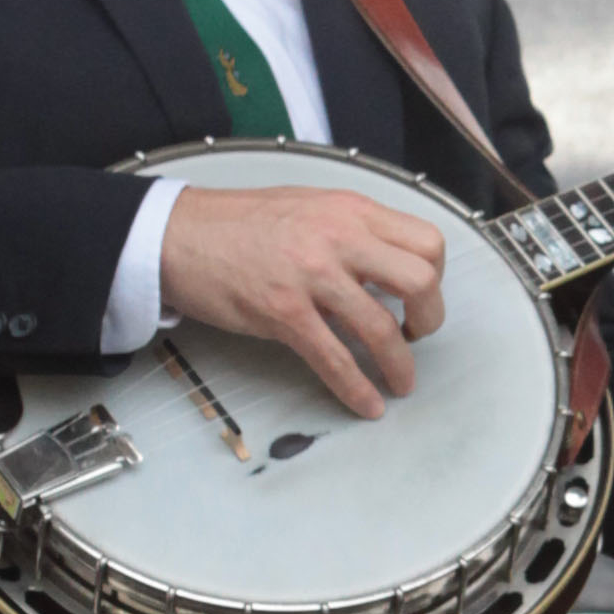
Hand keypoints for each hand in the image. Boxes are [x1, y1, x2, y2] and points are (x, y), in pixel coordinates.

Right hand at [160, 178, 446, 417]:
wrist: (178, 234)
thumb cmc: (239, 223)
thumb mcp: (309, 208)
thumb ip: (351, 233)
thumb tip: (386, 269)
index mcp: (350, 210)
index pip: (426, 242)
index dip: (435, 277)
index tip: (421, 297)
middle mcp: (339, 238)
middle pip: (419, 281)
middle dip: (430, 318)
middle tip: (418, 335)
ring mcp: (311, 276)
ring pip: (381, 328)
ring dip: (399, 365)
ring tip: (400, 382)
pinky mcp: (283, 312)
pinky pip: (334, 359)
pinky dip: (357, 389)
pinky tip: (366, 405)